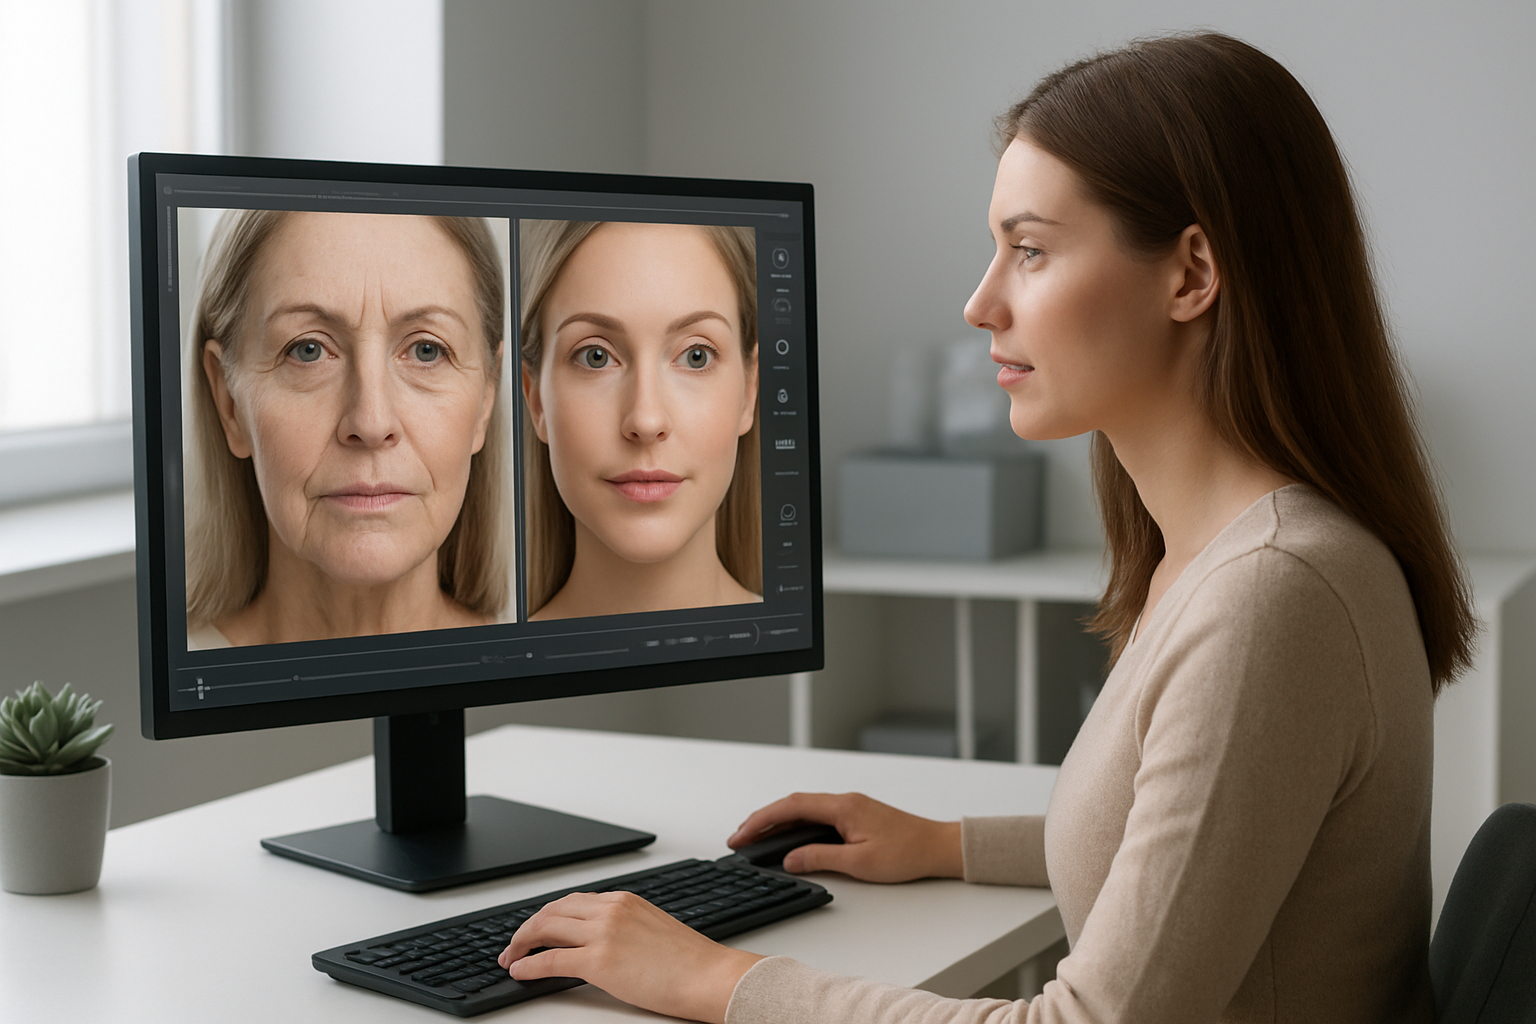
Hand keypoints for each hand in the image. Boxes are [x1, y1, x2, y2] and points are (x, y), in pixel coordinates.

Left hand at [498, 891, 763, 1023]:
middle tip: (515, 944)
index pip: (573, 901)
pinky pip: (550, 960)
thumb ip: (624, 926)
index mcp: (624, 900)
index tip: (537, 929)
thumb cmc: (689, 961)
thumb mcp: (652, 928)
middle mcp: (611, 910)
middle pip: (552, 911)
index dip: (548, 916)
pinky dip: (529, 964)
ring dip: (522, 943)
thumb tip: (599, 942)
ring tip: (511, 958)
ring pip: (545, 929)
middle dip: (528, 928)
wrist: (708, 975)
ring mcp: (603, 933)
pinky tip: (520, 970)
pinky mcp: (599, 961)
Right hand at [727, 792, 962, 882]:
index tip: (742, 834)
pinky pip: (816, 815)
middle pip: (792, 805)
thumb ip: (820, 858)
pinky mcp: (854, 816)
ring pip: (803, 809)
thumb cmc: (907, 852)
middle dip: (762, 820)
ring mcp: (849, 807)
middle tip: (739, 838)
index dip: (761, 819)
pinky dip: (795, 824)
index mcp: (842, 806)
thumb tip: (790, 859)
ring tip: (755, 838)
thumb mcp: (859, 863)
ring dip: (777, 821)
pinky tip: (786, 837)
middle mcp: (843, 801)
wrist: (937, 847)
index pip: (791, 807)